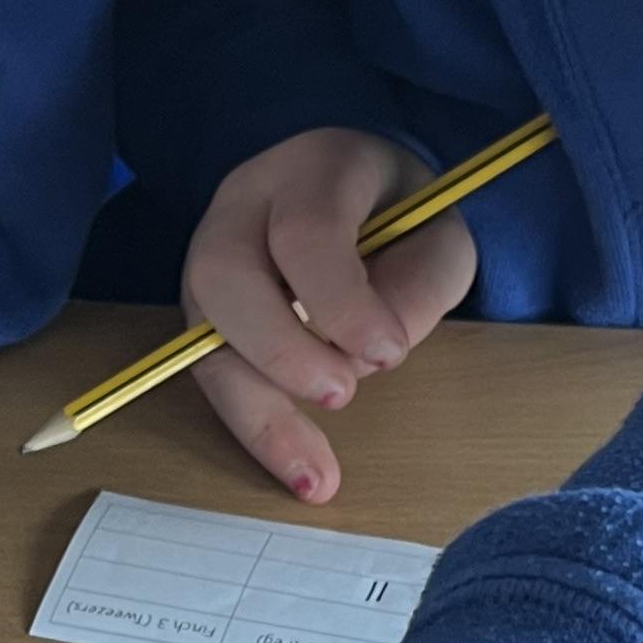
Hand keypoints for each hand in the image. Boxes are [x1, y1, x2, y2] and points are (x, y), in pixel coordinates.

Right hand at [184, 126, 477, 503]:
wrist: (362, 201)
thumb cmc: (403, 218)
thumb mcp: (440, 236)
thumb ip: (422, 283)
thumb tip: (379, 353)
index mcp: (311, 169)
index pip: (306, 231)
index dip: (342, 301)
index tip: (389, 352)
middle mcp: (243, 206)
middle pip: (224, 275)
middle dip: (280, 350)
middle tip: (342, 395)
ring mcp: (210, 257)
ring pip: (201, 335)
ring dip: (259, 409)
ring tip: (316, 473)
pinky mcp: (206, 312)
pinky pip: (211, 373)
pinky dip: (256, 428)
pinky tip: (300, 471)